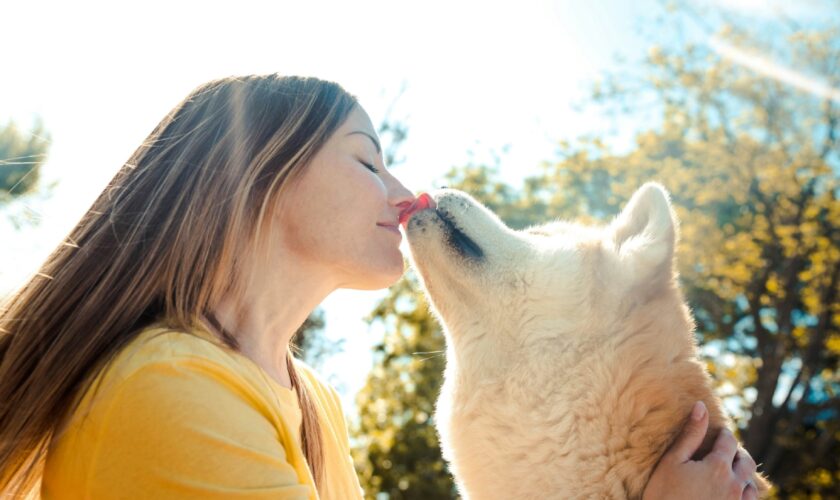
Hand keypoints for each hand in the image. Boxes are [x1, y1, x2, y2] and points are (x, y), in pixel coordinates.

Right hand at [642, 401, 758, 499]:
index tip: (719, 432)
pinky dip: (744, 494)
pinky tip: (732, 493)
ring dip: (743, 475)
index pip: (729, 442)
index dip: (724, 434)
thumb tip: (701, 406)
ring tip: (731, 473)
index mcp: (718, 467)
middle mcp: (734, 485)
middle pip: (747, 462)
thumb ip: (691, 434)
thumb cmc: (663, 494)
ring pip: (752, 485)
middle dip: (738, 453)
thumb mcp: (672, 461)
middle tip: (727, 451)